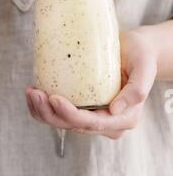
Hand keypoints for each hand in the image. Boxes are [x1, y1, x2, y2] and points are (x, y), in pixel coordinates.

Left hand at [26, 29, 157, 138]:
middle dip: (49, 113)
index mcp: (125, 117)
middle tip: (34, 93)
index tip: (54, 99)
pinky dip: (44, 107)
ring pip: (63, 122)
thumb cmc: (141, 55)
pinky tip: (34, 92)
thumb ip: (136, 90)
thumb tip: (115, 110)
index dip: (71, 115)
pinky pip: (60, 113)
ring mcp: (94, 116)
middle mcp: (109, 122)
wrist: (136, 50)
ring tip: (30, 92)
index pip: (93, 123)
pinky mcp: (84, 107)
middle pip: (73, 125)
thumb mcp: (145, 67)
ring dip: (42, 112)